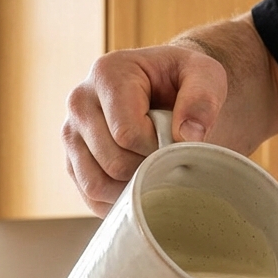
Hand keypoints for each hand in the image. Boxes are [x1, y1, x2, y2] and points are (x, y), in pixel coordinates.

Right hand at [63, 46, 226, 215]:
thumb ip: (202, 100)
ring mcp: (71, 133)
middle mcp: (80, 102)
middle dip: (147, 169)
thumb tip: (186, 136)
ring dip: (131, 190)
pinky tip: (140, 185)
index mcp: (107, 75)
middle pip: (112, 163)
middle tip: (168, 156)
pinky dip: (117, 202)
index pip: (127, 134)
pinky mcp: (72, 159)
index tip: (175, 139)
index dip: (158, 148)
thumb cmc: (184, 81)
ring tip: (155, 170)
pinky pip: (90, 196)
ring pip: (95, 184)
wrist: (168, 87)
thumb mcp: (206, 76)